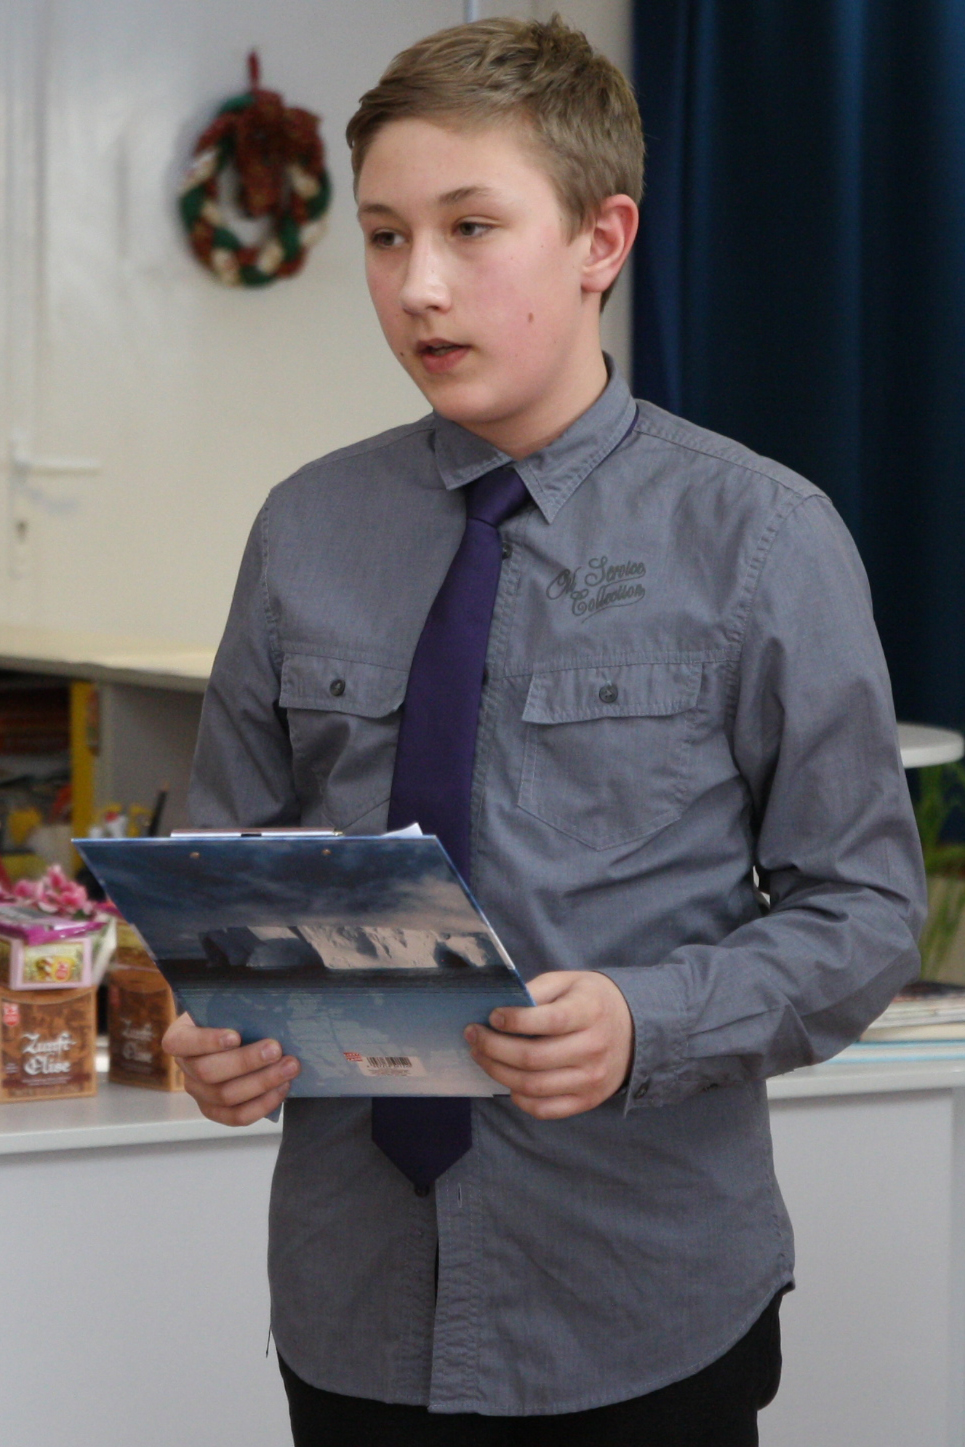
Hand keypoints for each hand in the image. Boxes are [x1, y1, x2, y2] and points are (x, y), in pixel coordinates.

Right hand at [162, 1012, 299, 1125]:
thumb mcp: (227, 1007)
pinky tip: (282, 1088)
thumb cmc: (231, 1017)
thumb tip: (265, 1013)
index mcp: (180, 1038)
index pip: (181, 1042)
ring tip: (289, 1067)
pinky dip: (262, 1104)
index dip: (207, 1041)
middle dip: (246, 1062)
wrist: (235, 1034)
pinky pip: (237, 1116)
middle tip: (276, 1049)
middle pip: (208, 1072)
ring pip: (225, 1096)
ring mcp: (198, 1092)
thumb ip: (237, 1011)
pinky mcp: (216, 1111)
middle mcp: (185, 1068)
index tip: (236, 1036)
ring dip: (262, 1082)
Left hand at [464, 971, 632, 1119]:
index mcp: (590, 1013)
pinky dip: (519, 1098)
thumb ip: (538, 989)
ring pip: (533, 1085)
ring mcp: (591, 1080)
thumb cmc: (592, 1001)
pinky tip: (507, 1080)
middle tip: (473, 1035)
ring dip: (498, 1072)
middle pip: (533, 1058)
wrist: (635, 1029)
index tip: (492, 1016)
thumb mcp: (570, 982)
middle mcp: (593, 1049)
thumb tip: (502, 1004)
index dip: (515, 1021)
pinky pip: (545, 1109)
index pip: (549, 1021)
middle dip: (493, 1047)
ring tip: (481, 1056)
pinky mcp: (587, 1100)